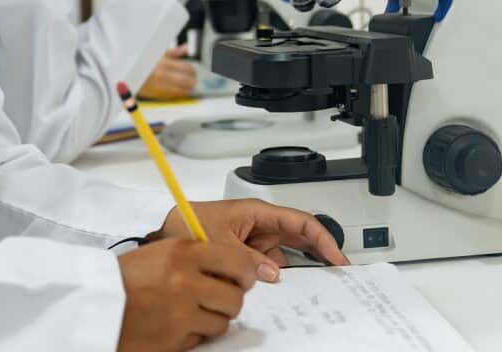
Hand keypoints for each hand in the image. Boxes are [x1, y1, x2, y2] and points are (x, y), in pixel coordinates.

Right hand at [117, 238, 256, 351]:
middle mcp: (186, 281)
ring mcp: (182, 313)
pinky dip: (193, 334)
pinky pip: (201, 338)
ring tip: (191, 313)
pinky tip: (175, 325)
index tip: (244, 278)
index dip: (246, 273)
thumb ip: (194, 256)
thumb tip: (231, 268)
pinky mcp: (175, 339)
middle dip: (229, 301)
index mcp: (183, 253)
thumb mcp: (160, 253)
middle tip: (218, 300)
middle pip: (235, 297)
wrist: (95, 301)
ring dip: (212, 320)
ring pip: (223, 322)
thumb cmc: (125, 277)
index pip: (237, 262)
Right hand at [138, 47, 196, 99]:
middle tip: (193, 79)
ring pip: (181, 91)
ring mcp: (159, 87)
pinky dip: (178, 94)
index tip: (193, 70)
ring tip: (188, 85)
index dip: (193, 70)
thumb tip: (185, 48)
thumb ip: (173, 52)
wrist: (127, 75)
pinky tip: (179, 91)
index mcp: (163, 63)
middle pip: (187, 81)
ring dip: (187, 88)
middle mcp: (162, 76)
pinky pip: (172, 96)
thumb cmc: (140, 64)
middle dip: (192, 80)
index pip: (187, 68)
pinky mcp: (156, 95)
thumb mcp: (155, 53)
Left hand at [150, 199, 349, 279]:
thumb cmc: (187, 224)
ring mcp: (254, 240)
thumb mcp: (219, 242)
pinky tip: (281, 290)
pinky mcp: (246, 255)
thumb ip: (247, 259)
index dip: (322, 237)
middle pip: (298, 238)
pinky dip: (275, 278)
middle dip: (318, 253)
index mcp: (256, 212)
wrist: (166, 235)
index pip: (300, 221)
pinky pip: (268, 267)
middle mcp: (259, 224)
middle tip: (336, 273)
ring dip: (294, 270)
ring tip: (311, 285)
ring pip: (284, 256)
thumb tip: (272, 273)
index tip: (336, 256)